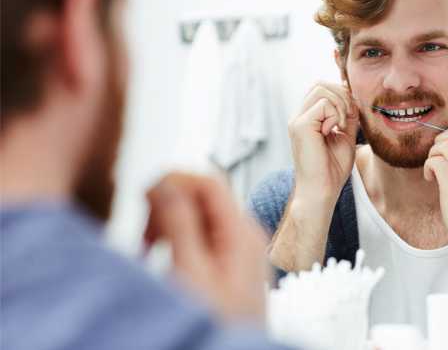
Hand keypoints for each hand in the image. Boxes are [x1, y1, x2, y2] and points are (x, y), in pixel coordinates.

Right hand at [145, 172, 267, 323]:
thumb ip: (178, 222)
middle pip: (200, 195)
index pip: (208, 181)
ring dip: (167, 224)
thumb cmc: (218, 325)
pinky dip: (175, 239)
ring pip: (196, 214)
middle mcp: (244, 234)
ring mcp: (237, 247)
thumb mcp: (191, 272)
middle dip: (166, 207)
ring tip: (151, 250)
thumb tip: (164, 182)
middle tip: (147, 236)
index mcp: (242, 231)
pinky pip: (198, 235)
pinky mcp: (227, 261)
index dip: (174, 181)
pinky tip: (162, 258)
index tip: (145, 199)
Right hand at [288, 82, 359, 203]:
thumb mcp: (345, 137)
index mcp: (307, 119)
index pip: (322, 89)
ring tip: (342, 125)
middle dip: (341, 95)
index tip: (351, 114)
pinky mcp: (300, 125)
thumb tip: (353, 97)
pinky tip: (336, 130)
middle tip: (348, 117)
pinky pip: (324, 104)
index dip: (341, 94)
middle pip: (320, 84)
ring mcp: (297, 120)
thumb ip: (347, 117)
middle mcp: (299, 117)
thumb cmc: (332, 169)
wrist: (322, 190)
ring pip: (321, 89)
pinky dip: (336, 114)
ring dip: (340, 104)